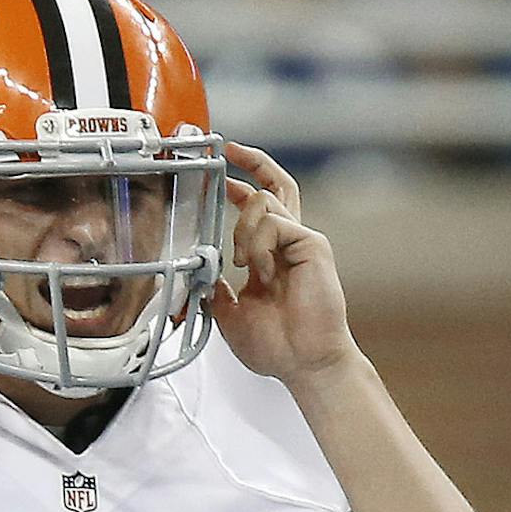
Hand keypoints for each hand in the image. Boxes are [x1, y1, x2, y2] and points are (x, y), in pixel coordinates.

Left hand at [211, 141, 363, 389]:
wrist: (305, 362)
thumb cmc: (278, 347)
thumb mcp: (229, 315)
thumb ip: (215, 289)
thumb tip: (197, 271)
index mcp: (271, 256)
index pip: (259, 209)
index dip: (239, 187)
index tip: (220, 177)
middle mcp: (289, 243)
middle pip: (276, 185)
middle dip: (252, 161)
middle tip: (229, 149)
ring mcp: (302, 241)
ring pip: (262, 203)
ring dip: (242, 230)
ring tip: (245, 264)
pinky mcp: (313, 245)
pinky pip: (274, 223)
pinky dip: (259, 245)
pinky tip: (263, 271)